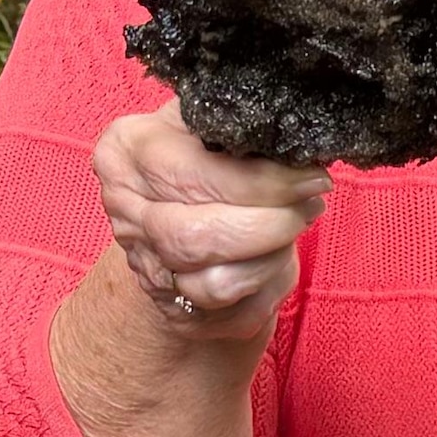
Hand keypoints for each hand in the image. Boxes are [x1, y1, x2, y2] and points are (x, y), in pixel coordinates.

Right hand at [92, 106, 327, 348]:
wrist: (185, 218)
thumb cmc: (205, 159)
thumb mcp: (208, 124)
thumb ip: (237, 124)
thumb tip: (296, 137)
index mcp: (125, 154)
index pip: (196, 176)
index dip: (264, 181)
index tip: (311, 177)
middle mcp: (126, 215)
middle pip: (202, 236)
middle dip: (271, 223)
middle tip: (310, 203)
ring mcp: (147, 269)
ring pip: (219, 283)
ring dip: (272, 257)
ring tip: (293, 226)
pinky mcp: (178, 312)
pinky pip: (236, 310)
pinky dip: (269, 284)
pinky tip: (278, 257)